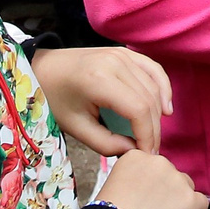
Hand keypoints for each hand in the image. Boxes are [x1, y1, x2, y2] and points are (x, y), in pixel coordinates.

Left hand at [31, 45, 172, 155]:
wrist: (43, 69)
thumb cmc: (55, 98)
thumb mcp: (76, 127)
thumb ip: (106, 144)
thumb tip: (134, 151)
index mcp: (100, 80)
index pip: (138, 110)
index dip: (147, 135)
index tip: (146, 155)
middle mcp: (115, 62)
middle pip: (149, 99)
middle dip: (154, 129)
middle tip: (149, 151)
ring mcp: (122, 54)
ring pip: (154, 86)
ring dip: (159, 113)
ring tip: (153, 136)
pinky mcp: (125, 53)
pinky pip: (153, 69)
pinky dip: (162, 88)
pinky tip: (165, 108)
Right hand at [95, 149, 206, 208]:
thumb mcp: (114, 184)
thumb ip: (133, 177)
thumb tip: (146, 187)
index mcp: (137, 156)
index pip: (153, 166)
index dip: (150, 185)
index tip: (143, 200)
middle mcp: (159, 162)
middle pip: (170, 175)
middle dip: (165, 193)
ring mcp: (176, 179)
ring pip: (186, 188)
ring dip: (179, 202)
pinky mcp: (190, 198)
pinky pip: (201, 204)